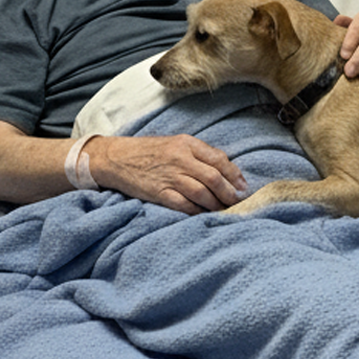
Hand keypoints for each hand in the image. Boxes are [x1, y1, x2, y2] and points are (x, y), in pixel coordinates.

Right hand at [87, 134, 247, 214]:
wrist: (115, 158)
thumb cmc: (148, 151)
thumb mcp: (174, 144)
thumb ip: (198, 154)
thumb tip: (225, 170)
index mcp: (186, 144)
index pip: (219, 159)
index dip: (234, 174)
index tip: (243, 186)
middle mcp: (180, 159)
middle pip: (214, 177)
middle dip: (229, 192)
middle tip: (237, 201)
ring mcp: (169, 177)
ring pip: (202, 193)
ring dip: (216, 204)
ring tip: (224, 210)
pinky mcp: (159, 193)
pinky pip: (184, 205)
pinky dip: (198, 212)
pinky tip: (204, 214)